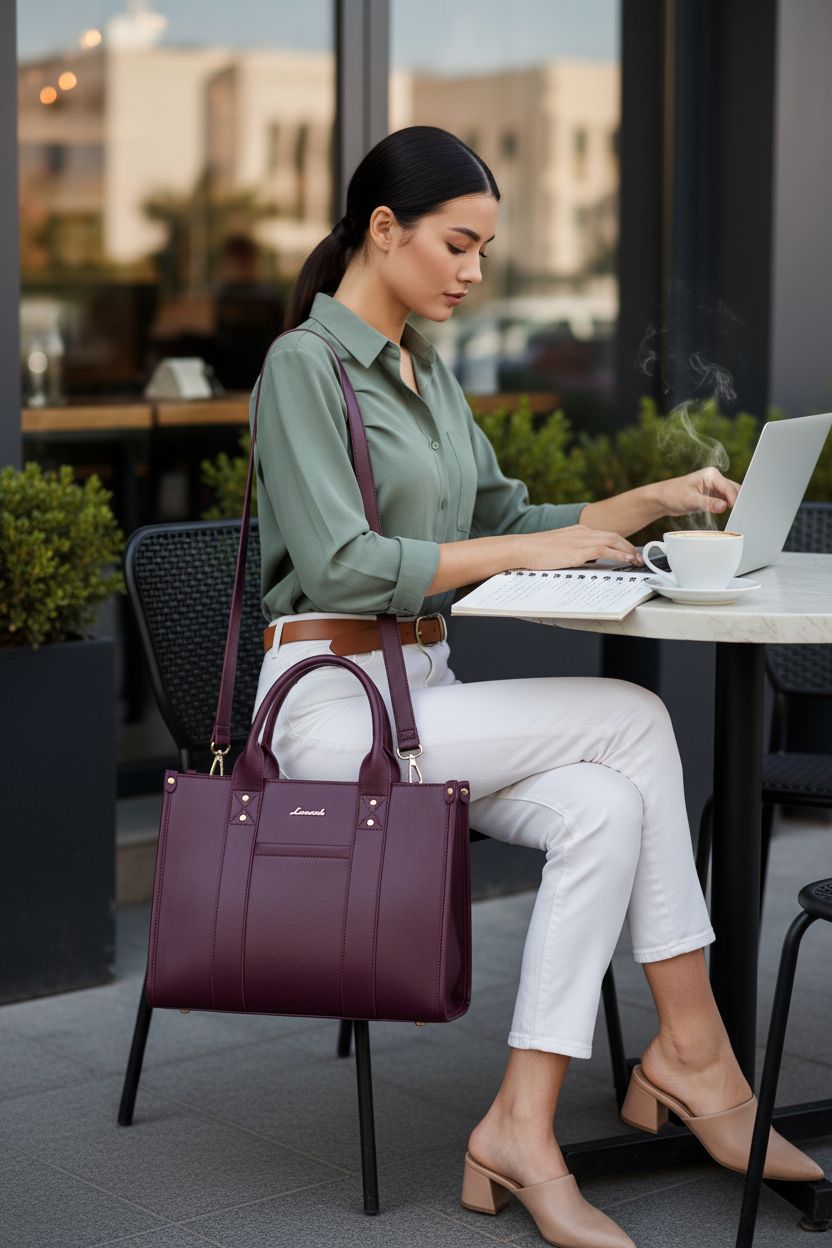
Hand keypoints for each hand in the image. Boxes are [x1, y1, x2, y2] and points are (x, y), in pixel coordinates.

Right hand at [511, 524, 639, 570]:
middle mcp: (583, 531)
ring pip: (614, 541)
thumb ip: (573, 552)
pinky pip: (606, 550)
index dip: (620, 542)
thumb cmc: (536, 552)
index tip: (628, 550)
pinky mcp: (580, 549)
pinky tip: (627, 560)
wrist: (523, 548)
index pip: (605, 534)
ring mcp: (582, 539)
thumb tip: (585, 561)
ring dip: (629, 550)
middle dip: (629, 546)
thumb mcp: (558, 549)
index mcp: (578, 530)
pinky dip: (620, 555)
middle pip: (614, 536)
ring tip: (637, 560)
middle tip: (638, 556)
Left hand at [658, 467, 740, 517]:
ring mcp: (713, 487)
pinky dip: (724, 507)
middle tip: (736, 515)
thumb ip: (708, 503)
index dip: (733, 499)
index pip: (728, 487)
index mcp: (711, 474)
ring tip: (731, 515)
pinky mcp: (711, 495)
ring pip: (729, 496)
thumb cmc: (671, 494)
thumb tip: (723, 506)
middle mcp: (714, 478)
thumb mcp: (690, 500)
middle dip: (735, 501)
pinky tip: (722, 513)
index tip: (736, 511)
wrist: (661, 499)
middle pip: (733, 490)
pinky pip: (723, 501)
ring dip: (730, 504)